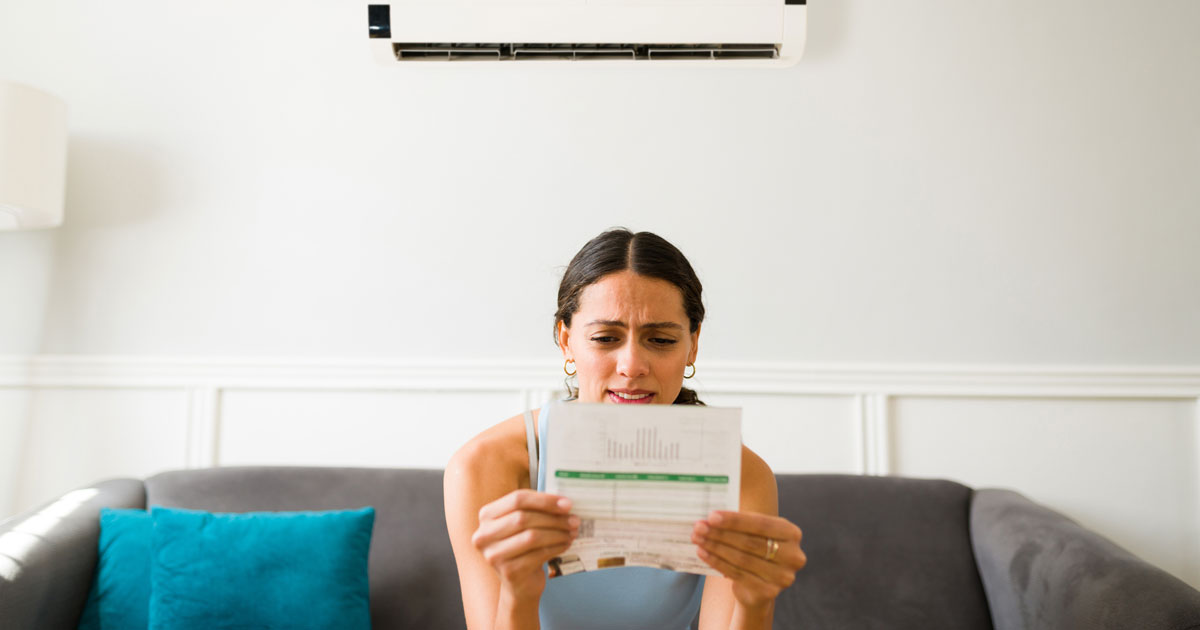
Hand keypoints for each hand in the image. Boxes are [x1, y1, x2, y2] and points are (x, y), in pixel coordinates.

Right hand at [472, 489, 579, 601]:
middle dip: (553, 518)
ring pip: (531, 536)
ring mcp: (494, 555)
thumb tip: (564, 503)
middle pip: (523, 518)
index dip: (545, 500)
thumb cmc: (523, 547)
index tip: (567, 504)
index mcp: (486, 516)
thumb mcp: (523, 524)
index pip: (517, 499)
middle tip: (574, 520)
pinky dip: (556, 548)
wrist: (519, 583)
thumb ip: (536, 509)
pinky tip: (565, 544)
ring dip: (557, 533)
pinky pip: (538, 554)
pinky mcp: (508, 572)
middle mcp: (484, 535)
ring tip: (572, 532)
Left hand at [692, 511, 806, 609]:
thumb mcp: (754, 533)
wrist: (758, 586)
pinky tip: (703, 553)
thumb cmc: (754, 550)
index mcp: (792, 533)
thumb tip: (710, 517)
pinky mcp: (769, 592)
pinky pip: (737, 573)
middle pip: (750, 542)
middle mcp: (793, 555)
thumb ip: (740, 524)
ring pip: (741, 558)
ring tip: (698, 539)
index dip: (735, 520)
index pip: (761, 524)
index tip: (711, 516)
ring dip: (715, 547)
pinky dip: (717, 562)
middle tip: (699, 527)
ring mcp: (783, 576)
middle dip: (721, 533)